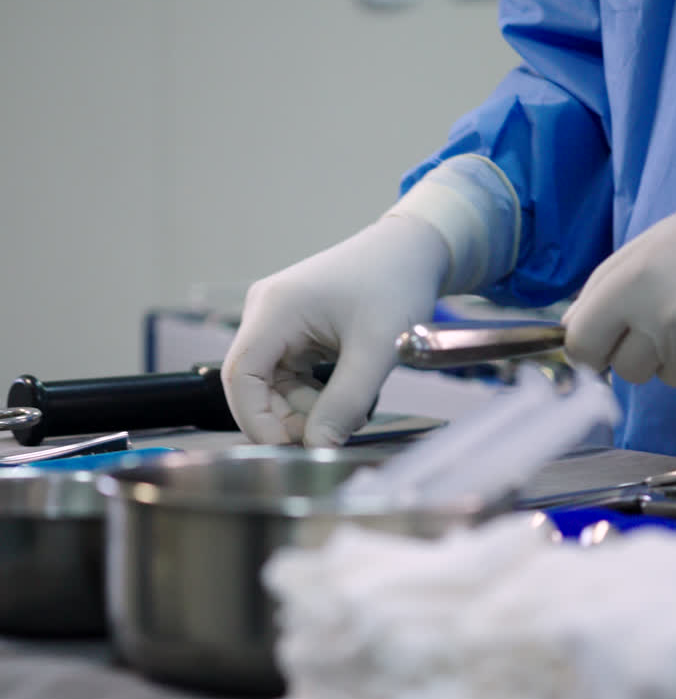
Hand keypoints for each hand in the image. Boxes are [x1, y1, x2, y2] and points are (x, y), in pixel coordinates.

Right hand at [221, 213, 449, 445]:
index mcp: (275, 308)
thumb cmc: (396, 283)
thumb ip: (346, 402)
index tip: (289, 448)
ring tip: (349, 412)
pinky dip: (312, 396)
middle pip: (253, 385)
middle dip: (286, 418)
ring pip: (272, 386)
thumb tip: (318, 446)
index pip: (240, 376)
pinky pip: (288, 377)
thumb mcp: (376, 349)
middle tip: (331, 435)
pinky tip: (344, 396)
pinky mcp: (291, 331)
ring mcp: (276, 322)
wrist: (412, 250)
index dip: (256, 420)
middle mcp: (265, 313)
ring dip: (304, 409)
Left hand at [564, 199, 675, 392]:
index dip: (591, 350)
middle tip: (674, 315)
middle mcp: (663, 316)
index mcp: (633, 282)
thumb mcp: (649, 246)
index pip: (582, 345)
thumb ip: (603, 288)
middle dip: (643, 353)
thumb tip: (569, 332)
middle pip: (626, 370)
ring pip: (670, 377)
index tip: (602, 346)